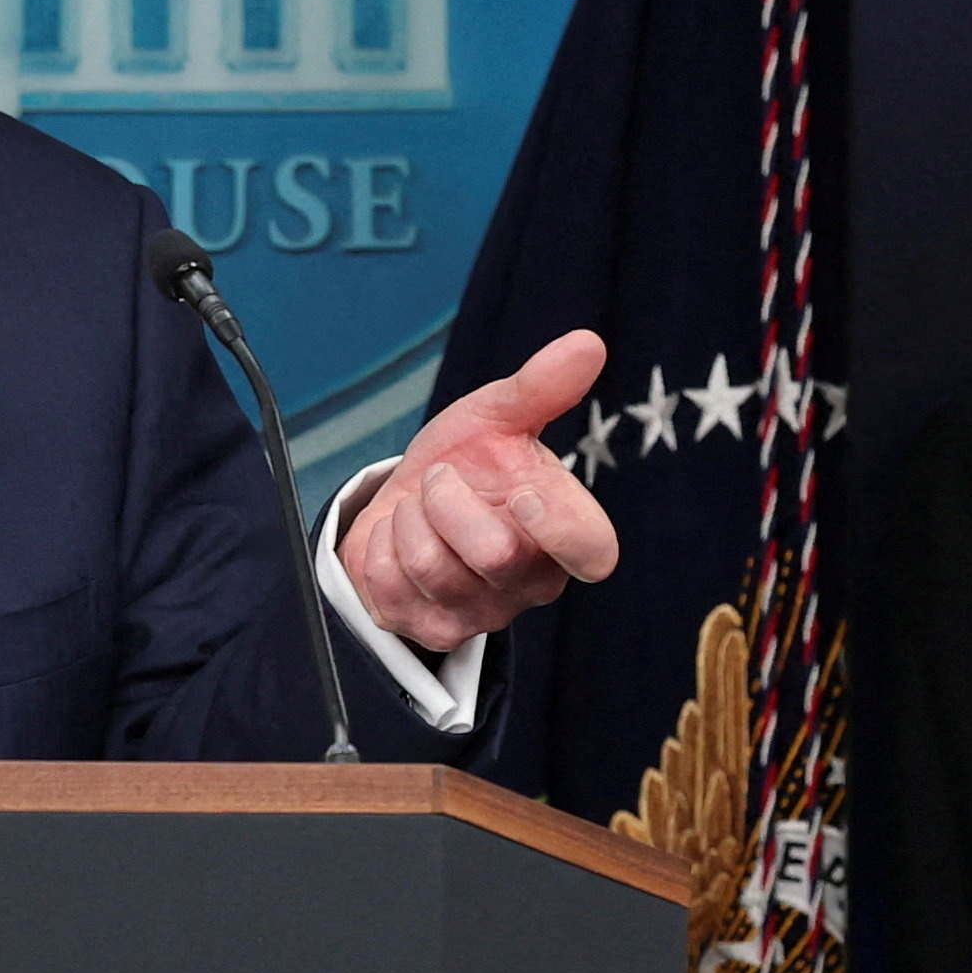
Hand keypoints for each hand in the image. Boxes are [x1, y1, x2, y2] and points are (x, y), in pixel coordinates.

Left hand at [338, 331, 620, 649]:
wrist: (403, 502)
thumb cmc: (467, 463)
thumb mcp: (497, 417)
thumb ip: (540, 386)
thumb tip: (588, 342)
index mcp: (564, 532)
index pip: (593, 554)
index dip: (559, 527)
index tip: (520, 489)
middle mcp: (531, 584)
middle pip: (493, 552)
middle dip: (446, 496)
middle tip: (442, 482)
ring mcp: (480, 615)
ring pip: (430, 565)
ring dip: (408, 518)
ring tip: (420, 509)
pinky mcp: (429, 630)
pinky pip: (388, 584)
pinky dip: (378, 545)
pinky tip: (397, 539)